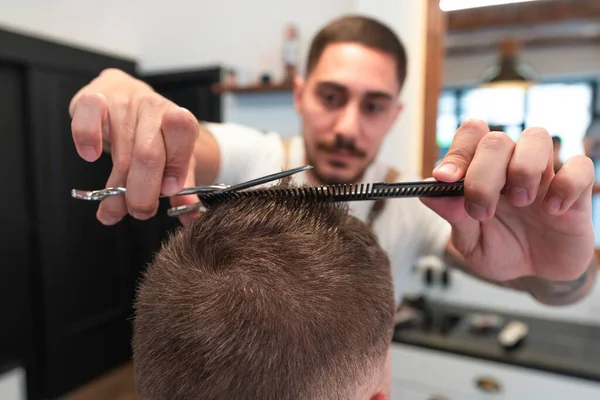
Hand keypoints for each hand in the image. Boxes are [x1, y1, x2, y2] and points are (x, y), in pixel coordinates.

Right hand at [69, 68, 200, 224]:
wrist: (125, 93)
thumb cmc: (153, 132)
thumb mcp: (174, 156)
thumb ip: (183, 186)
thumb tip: (189, 217)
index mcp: (179, 119)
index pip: (184, 133)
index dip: (176, 165)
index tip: (167, 192)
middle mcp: (153, 107)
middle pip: (149, 153)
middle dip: (143, 191)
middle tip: (139, 211)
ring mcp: (123, 102)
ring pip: (120, 149)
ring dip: (116, 186)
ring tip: (113, 209)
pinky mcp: (92, 98)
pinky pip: (88, 116)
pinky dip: (87, 138)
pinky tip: (90, 156)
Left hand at [421, 119, 595, 282]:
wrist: (538, 274)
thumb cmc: (502, 249)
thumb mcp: (470, 243)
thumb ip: (452, 216)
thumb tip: (426, 190)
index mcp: (481, 171)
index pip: (470, 136)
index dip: (457, 152)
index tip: (446, 179)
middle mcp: (510, 164)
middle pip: (496, 140)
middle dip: (483, 174)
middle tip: (481, 210)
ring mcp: (544, 174)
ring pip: (537, 137)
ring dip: (523, 168)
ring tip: (519, 202)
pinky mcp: (576, 190)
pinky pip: (580, 166)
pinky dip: (565, 185)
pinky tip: (553, 211)